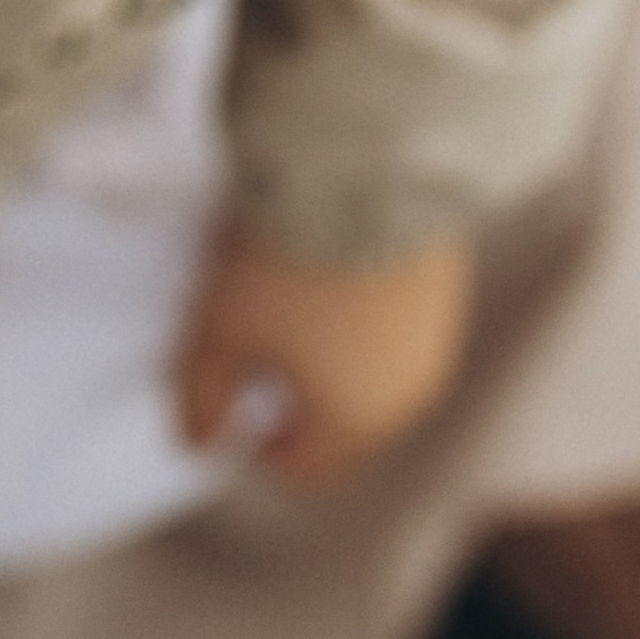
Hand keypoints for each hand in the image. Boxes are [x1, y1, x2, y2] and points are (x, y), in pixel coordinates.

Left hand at [174, 217, 472, 490]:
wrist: (368, 169)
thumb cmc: (287, 261)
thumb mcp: (218, 329)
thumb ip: (202, 395)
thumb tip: (196, 442)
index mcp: (356, 422)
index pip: (307, 468)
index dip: (258, 445)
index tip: (228, 395)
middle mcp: (408, 394)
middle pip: (343, 422)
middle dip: (293, 393)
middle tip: (251, 336)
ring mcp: (434, 339)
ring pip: (371, 370)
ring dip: (328, 350)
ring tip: (287, 288)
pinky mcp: (444, 287)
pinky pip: (393, 324)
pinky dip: (358, 311)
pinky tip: (327, 259)